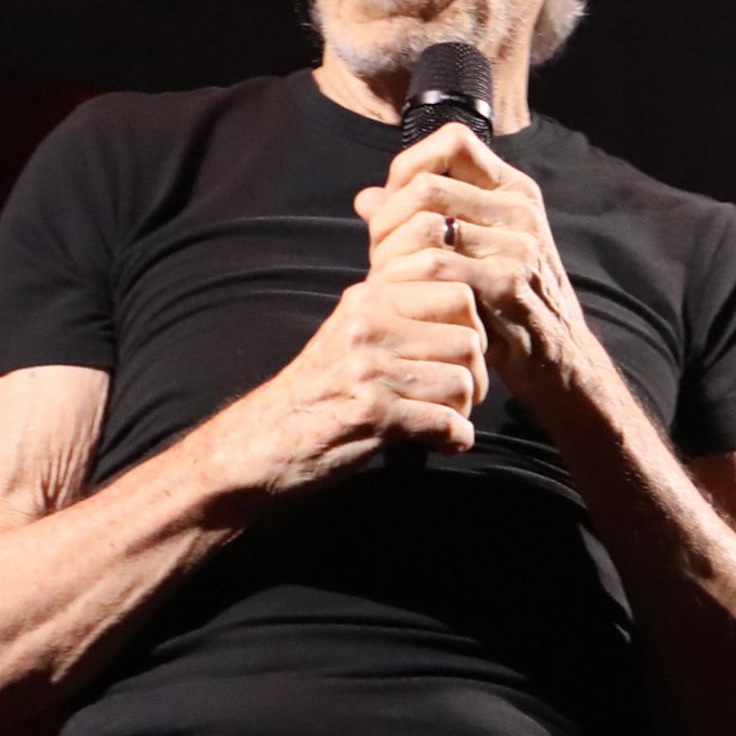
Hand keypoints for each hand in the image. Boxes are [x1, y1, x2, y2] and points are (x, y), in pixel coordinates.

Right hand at [198, 271, 486, 502]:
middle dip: (476, 376)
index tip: (458, 359)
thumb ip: (400, 309)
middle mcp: (367, 324)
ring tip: (443, 421)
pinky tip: (441, 443)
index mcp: (368, 297)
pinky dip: (454, 440)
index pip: (458, 292)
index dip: (473, 330)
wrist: (259, 442)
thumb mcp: (353, 331)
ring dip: (463, 411)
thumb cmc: (318, 391)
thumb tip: (464, 296)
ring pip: (462, 382)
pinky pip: (446, 423)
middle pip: (469, 340)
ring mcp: (367, 369)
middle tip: (457, 398)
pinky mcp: (370, 415)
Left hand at [356, 124, 603, 411]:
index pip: (454, 141)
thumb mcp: (474, 252)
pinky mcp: (508, 285)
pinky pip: (436, 269)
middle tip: (377, 255)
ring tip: (385, 281)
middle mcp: (521, 210)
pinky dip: (406, 283)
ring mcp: (519, 245)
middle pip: (427, 186)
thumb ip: (421, 220)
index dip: (409, 164)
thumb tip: (365, 198)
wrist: (559, 359)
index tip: (391, 203)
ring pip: (426, 227)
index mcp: (515, 191)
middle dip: (387, 220)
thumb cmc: (506, 305)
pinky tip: (400, 302)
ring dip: (391, 255)